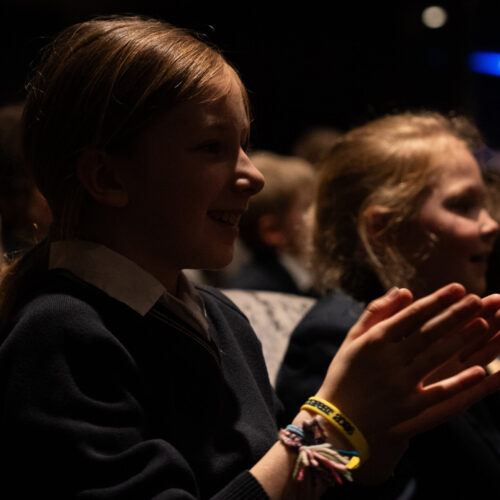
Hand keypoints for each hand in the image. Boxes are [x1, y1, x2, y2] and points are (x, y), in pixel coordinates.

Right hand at [313, 283, 499, 480]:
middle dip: (456, 314)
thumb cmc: (344, 374)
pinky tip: (481, 370)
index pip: (412, 315)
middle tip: (478, 300)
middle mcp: (388, 359)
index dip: (437, 300)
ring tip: (484, 325)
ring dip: (463, 340)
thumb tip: (403, 290)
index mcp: (374, 340)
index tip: (458, 288)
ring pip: (438, 357)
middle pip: (429, 332)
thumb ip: (376, 312)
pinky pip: (440, 392)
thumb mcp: (353, 339)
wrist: (337, 419)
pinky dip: (461, 382)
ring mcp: (400, 383)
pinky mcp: (409, 407)